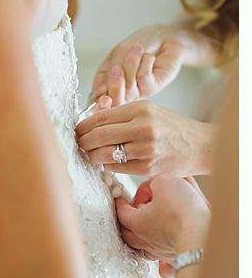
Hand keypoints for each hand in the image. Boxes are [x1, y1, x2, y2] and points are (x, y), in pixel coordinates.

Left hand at [75, 100, 215, 176]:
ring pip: (104, 154)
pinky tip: (107, 162)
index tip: (76, 130)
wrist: (202, 145)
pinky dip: (107, 165)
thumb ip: (121, 114)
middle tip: (79, 144)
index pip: (99, 117)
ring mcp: (146, 148)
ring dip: (92, 156)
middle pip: (98, 136)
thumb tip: (89, 120)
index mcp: (140, 109)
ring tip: (91, 154)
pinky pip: (116, 167)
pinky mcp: (148, 167)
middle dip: (83, 142)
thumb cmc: (172, 128)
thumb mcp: (148, 111)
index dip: (82, 126)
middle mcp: (143, 127)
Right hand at [90, 24, 198, 103]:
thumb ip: (107, 73)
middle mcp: (121, 90)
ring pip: (128, 86)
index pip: (97, 99)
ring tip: (137, 49)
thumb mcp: (118, 54)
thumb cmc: (141, 43)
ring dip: (131, 64)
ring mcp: (137, 91)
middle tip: (116, 69)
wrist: (165, 37)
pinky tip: (149, 56)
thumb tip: (97, 94)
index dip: (98, 101)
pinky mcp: (152, 87)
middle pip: (113, 100)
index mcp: (106, 82)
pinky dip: (145, 63)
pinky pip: (143, 79)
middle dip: (114, 84)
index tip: (102, 96)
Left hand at [115, 176, 209, 277]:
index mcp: (137, 222)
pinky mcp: (177, 261)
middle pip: (129, 232)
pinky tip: (164, 266)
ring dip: (146, 242)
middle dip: (130, 222)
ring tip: (149, 234)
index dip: (121, 202)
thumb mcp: (164, 182)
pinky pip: (166, 265)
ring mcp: (161, 253)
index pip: (122, 211)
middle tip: (134, 213)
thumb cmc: (183, 212)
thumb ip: (155, 183)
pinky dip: (164, 264)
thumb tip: (157, 186)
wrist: (203, 238)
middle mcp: (146, 241)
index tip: (120, 198)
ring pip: (146, 249)